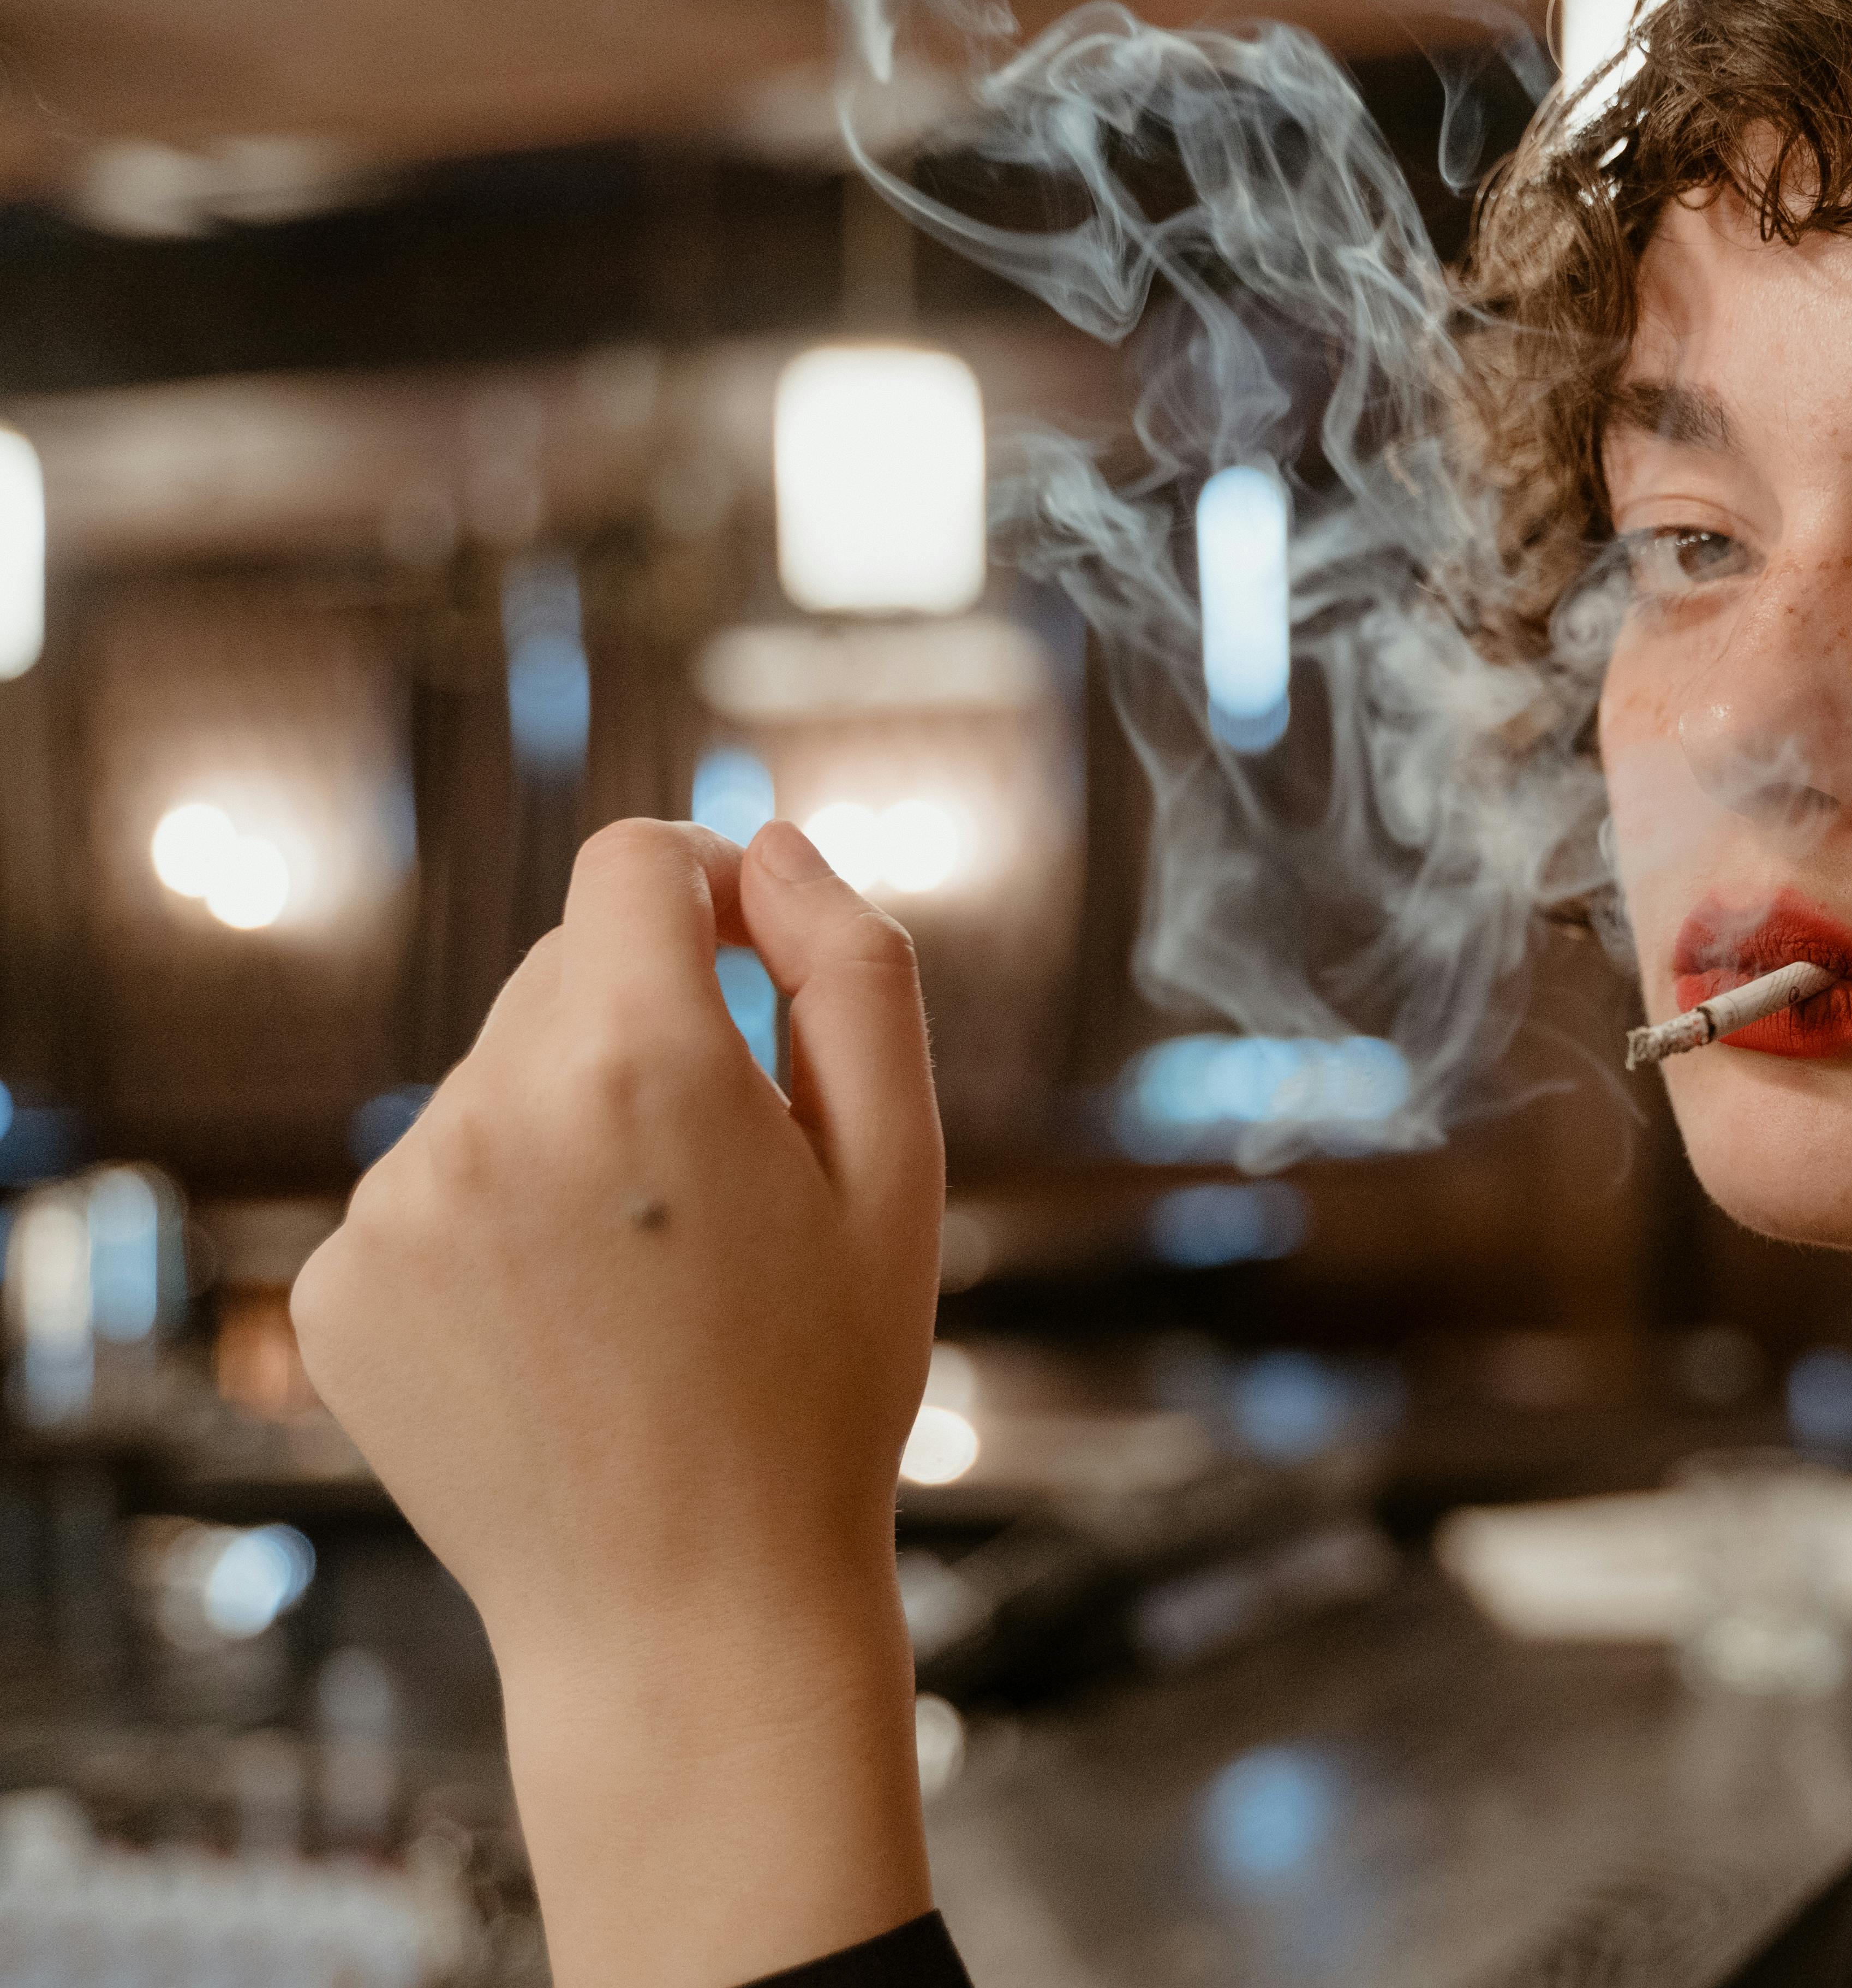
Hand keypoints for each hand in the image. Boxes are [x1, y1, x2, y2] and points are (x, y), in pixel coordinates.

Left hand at [294, 818, 944, 1981]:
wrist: (689, 1614)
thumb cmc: (822, 1391)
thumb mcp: (902, 1168)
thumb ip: (853, 971)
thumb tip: (774, 848)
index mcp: (639, 1061)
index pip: (635, 862)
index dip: (710, 886)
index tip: (749, 960)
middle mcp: (487, 1114)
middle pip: (562, 971)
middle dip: (647, 1028)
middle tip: (727, 1184)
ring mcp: (392, 1208)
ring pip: (495, 1081)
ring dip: (569, 1130)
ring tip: (645, 1280)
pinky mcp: (339, 1290)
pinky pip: (430, 1187)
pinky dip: (497, 1226)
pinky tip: (563, 1332)